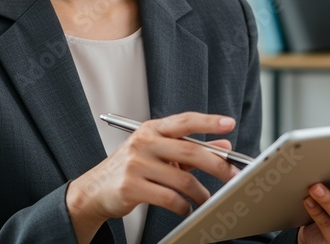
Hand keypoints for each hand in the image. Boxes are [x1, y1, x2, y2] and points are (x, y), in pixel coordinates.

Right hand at [66, 112, 241, 242]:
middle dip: (217, 165)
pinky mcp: (132, 186)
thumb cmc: (132, 169)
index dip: (208, 121)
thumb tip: (223, 147)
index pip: (184, 121)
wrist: (96, 189)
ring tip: (206, 200)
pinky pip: (169, 198)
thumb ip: (190, 149)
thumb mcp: (160, 154)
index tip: (229, 123)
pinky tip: (186, 208)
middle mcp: (143, 142)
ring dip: (200, 193)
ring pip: (182, 179)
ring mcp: (136, 164)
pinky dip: (183, 206)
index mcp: (151, 130)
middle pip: (189, 151)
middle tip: (233, 176)